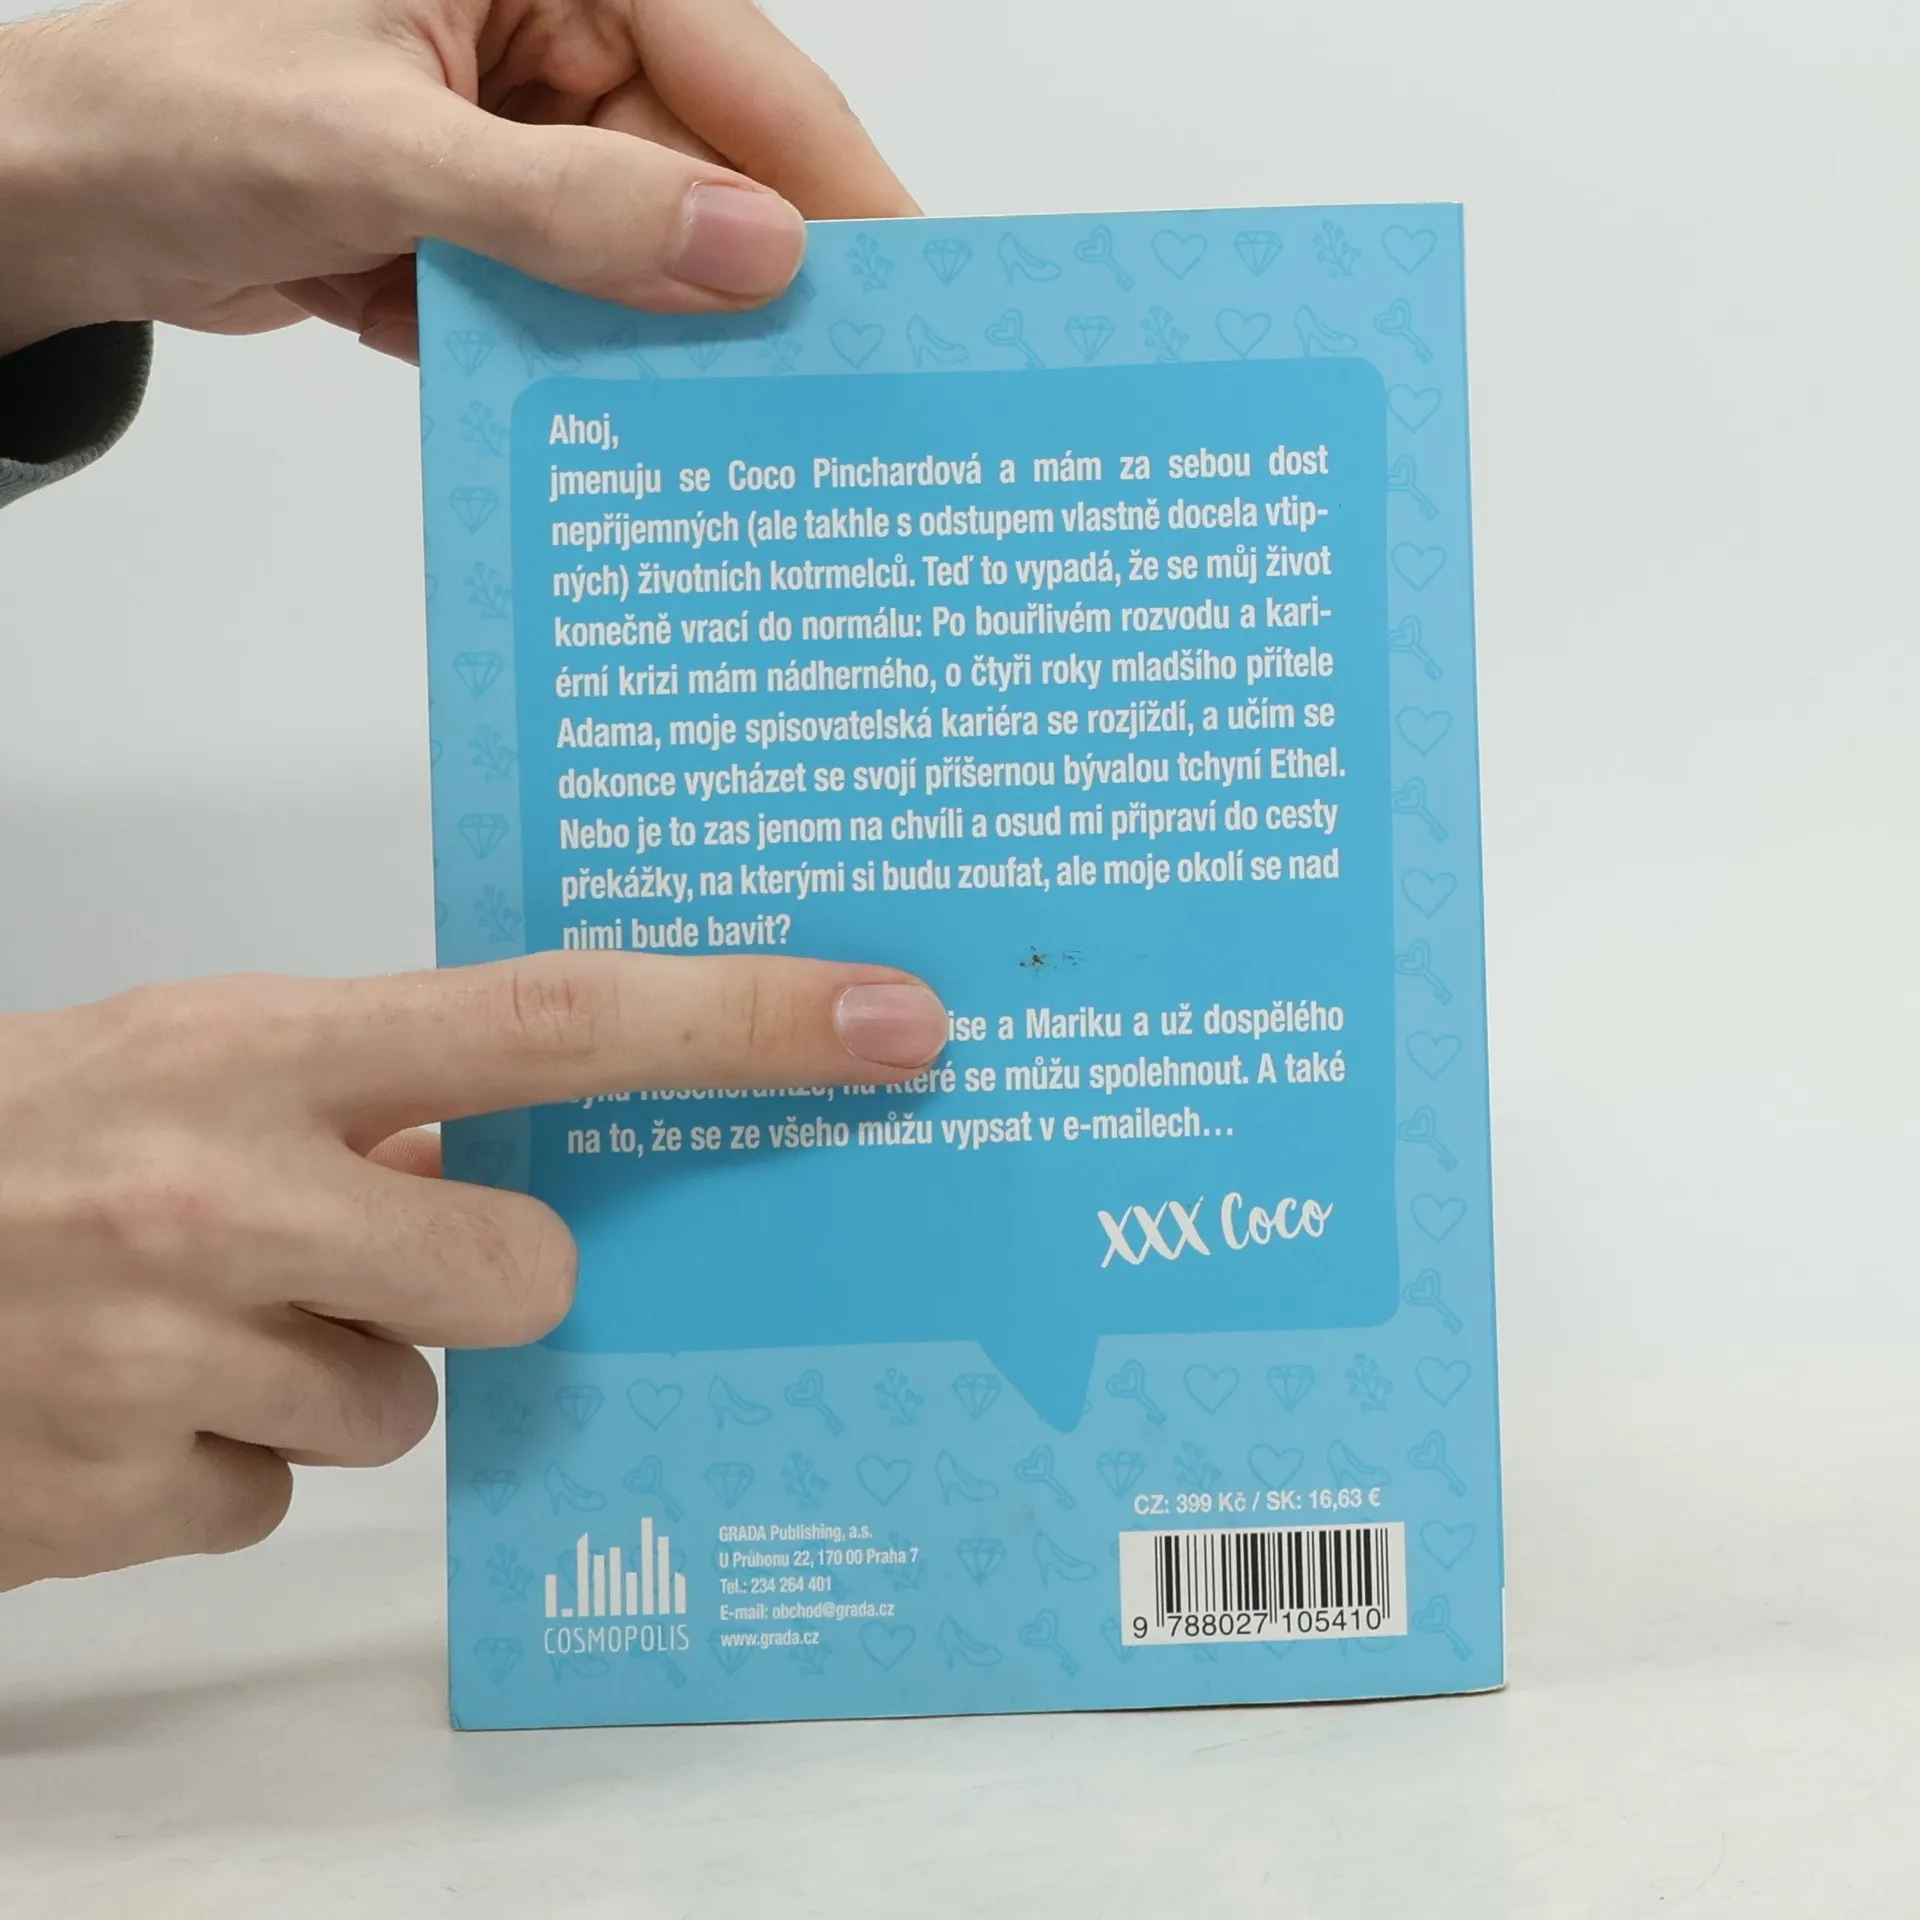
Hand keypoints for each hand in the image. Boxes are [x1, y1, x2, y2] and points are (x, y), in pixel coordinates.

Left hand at [0, 0, 914, 358]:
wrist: (48, 206)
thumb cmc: (168, 115)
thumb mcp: (384, 152)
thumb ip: (572, 210)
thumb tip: (752, 252)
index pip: (730, 61)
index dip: (827, 174)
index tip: (911, 277)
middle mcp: (535, 36)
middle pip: (696, 161)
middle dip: (750, 277)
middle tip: (838, 383)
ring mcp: (508, 137)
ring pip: (639, 245)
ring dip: (667, 336)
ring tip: (744, 429)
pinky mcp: (477, 223)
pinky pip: (572, 297)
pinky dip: (587, 360)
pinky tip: (624, 427)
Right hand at [0, 955, 945, 1588]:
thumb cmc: (9, 1145)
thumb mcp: (186, 1061)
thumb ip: (364, 1092)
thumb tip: (520, 1146)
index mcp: (258, 1053)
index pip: (556, 1020)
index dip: (740, 1019)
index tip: (885, 1018)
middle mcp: (225, 1198)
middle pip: (524, 1274)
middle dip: (492, 1279)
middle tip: (380, 1247)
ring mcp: (172, 1360)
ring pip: (402, 1411)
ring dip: (330, 1374)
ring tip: (199, 1318)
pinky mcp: (126, 1500)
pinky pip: (277, 1500)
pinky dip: (226, 1459)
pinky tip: (133, 1401)